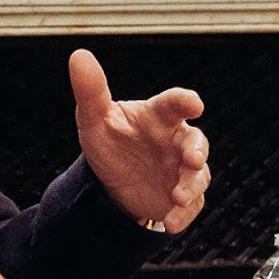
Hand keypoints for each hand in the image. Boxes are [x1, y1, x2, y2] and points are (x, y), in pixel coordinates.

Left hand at [69, 48, 209, 233]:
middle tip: (191, 160)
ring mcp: (182, 172)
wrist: (112, 183)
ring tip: (177, 197)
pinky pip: (192, 206)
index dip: (185, 102)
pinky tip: (170, 223)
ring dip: (191, 187)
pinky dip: (183, 215)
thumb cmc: (110, 141)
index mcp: (159, 117)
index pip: (174, 105)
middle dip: (197, 151)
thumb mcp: (94, 119)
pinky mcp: (184, 199)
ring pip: (199, 176)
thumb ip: (91, 90)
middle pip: (196, 143)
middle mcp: (177, 142)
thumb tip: (79, 55)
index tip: (194, 103)